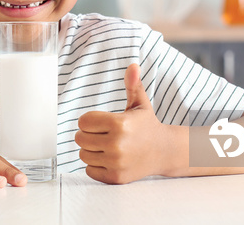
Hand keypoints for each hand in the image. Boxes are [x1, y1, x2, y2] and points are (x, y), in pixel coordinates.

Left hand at [75, 63, 173, 183]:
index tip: (101, 122)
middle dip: (88, 135)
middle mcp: (117, 145)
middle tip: (103, 134)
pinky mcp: (115, 178)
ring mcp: (116, 163)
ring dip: (90, 150)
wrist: (164, 152)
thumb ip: (133, 84)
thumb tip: (133, 65)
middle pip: (80, 139)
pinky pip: (89, 171)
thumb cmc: (147, 125)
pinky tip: (109, 159)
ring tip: (106, 146)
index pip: (83, 122)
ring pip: (83, 155)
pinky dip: (95, 166)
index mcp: (119, 124)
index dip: (89, 121)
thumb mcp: (140, 103)